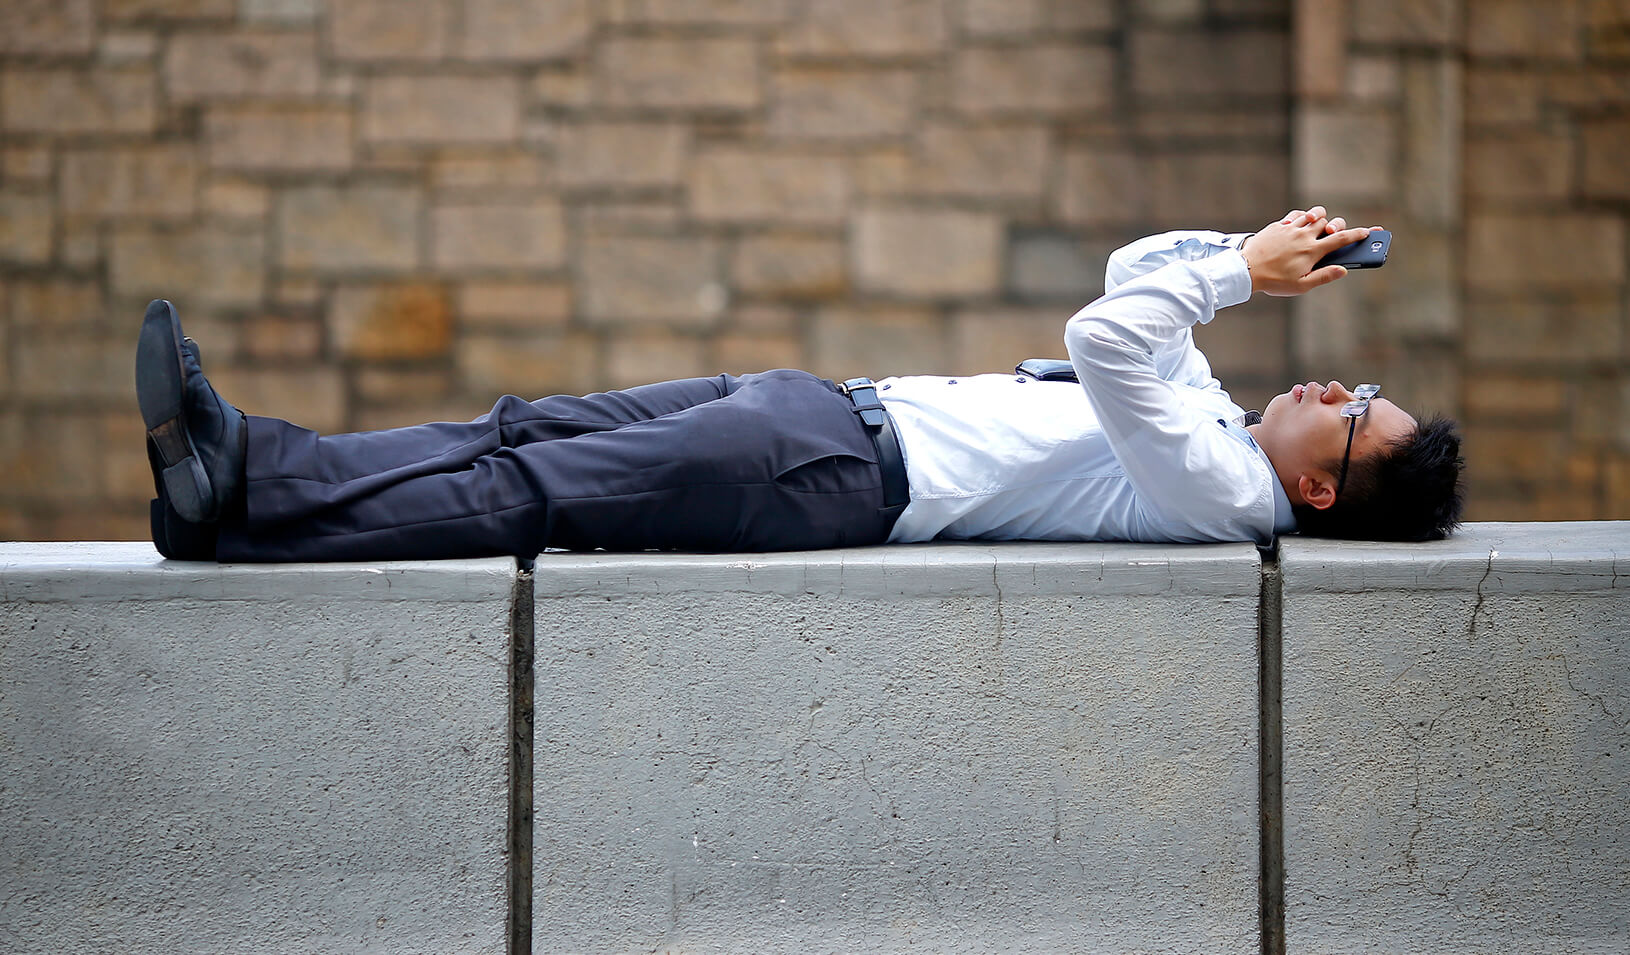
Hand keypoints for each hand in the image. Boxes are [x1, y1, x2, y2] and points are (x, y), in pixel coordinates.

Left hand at [1240, 206, 1377, 296]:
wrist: (1246, 270)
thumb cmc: (1273, 280)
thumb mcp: (1301, 286)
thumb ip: (1323, 276)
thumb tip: (1343, 270)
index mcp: (1312, 251)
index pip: (1341, 239)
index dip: (1357, 234)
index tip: (1368, 232)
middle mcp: (1304, 236)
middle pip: (1329, 223)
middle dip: (1337, 227)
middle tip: (1334, 234)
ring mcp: (1291, 228)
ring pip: (1313, 215)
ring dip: (1320, 219)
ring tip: (1319, 227)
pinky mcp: (1278, 226)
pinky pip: (1296, 215)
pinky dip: (1303, 216)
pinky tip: (1302, 223)